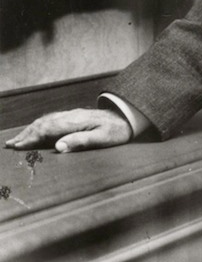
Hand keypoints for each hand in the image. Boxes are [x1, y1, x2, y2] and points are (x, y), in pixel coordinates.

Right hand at [5, 108, 132, 152]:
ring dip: (30, 129)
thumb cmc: (118, 131)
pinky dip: (39, 125)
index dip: (30, 138)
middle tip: (9, 145)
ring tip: (17, 139)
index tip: (16, 146)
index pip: (47, 130)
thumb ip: (81, 142)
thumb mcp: (103, 139)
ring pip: (46, 120)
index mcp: (75, 122)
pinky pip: (52, 119)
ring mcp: (72, 114)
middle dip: (25, 134)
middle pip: (42, 123)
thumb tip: (58, 147)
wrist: (129, 117)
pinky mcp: (75, 116)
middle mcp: (71, 116)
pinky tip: (36, 130)